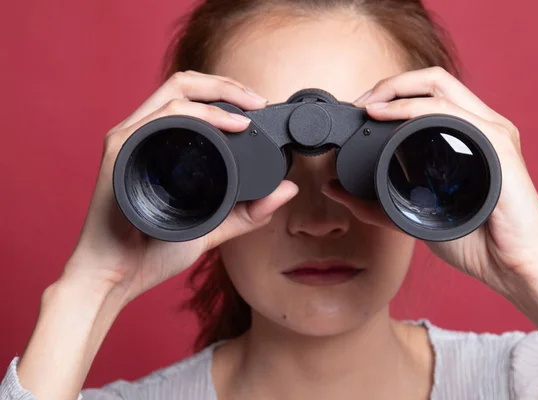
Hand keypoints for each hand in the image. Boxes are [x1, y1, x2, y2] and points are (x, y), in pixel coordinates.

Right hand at [63, 71, 297, 303]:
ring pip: (175, 92)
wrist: (117, 275)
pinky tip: (229, 125)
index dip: (227, 93)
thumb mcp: (212, 226)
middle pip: (184, 84)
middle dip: (227, 85)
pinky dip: (200, 114)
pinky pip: (163, 117)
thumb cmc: (154, 250)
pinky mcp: (121, 150)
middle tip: (259, 102)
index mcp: (159, 146)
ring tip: (250, 110)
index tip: (258, 107)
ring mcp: (131, 139)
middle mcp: (144, 135)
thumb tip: (288, 190)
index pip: (192, 100)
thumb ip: (248, 212)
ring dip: (218, 93)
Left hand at [322, 67, 537, 295]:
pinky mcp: (496, 143)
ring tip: (368, 106)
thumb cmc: (474, 242)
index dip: (391, 93)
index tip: (360, 112)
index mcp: (467, 138)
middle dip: (388, 85)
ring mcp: (490, 131)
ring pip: (439, 85)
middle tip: (360, 105)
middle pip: (432, 80)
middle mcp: (480, 127)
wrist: (511, 268)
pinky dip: (411, 107)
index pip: (428, 95)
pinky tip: (388, 115)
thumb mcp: (414, 217)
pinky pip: (447, 111)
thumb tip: (334, 189)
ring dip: (396, 89)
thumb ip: (376, 203)